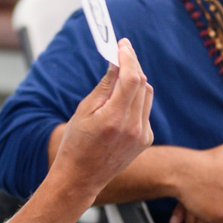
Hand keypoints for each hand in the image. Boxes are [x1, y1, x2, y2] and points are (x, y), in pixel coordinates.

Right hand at [51, 39, 153, 201]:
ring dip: (136, 82)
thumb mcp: (84, 111)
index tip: (123, 44)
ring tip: (119, 77)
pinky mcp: (146, 140)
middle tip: (121, 54)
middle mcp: (133, 127)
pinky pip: (145, 110)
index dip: (129, 58)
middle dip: (132, 66)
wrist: (81, 178)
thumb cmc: (76, 144)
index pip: (131, 78)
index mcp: (114, 118)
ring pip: (146, 95)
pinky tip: (121, 103)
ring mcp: (142, 135)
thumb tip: (116, 63)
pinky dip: (136, 100)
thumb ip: (105, 86)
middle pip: (142, 84)